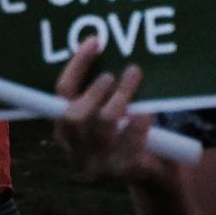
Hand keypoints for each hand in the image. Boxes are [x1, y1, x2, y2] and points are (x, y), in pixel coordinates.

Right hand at [54, 37, 169, 183]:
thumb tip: (105, 46)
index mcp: (64, 131)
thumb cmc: (126, 133)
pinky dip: (138, 123)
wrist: (153, 172)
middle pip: (74, 116)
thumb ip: (101, 89)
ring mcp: (98, 165)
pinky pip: (130, 141)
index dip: (76, 65)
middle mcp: (76, 151)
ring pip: (103, 123)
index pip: (61, 92)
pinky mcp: (123, 172)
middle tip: (113, 74)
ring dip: (121, 96)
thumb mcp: (107, 113)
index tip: (94, 42)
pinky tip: (146, 114)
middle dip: (94, 90)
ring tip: (133, 77)